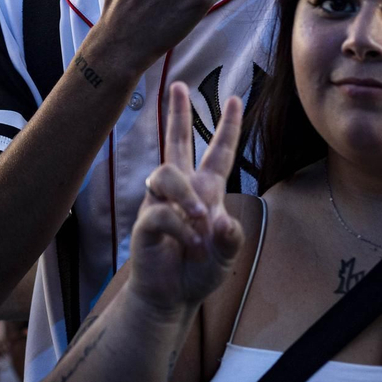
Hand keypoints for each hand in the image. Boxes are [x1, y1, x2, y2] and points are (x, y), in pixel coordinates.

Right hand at [127, 83, 244, 317]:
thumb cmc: (199, 270)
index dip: (227, 127)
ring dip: (186, 196)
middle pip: (176, 142)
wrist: (172, 296)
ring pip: (166, 174)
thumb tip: (220, 221)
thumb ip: (230, 238)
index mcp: (205, 191)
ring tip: (200, 221)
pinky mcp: (145, 222)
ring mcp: (160, 203)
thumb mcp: (226, 256)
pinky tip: (191, 243)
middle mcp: (181, 190)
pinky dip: (180, 228)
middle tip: (177, 85)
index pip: (217, 152)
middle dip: (177, 113)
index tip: (235, 99)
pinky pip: (160, 212)